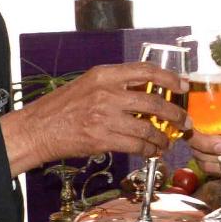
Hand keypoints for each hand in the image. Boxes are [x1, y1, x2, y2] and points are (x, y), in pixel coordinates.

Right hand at [1, 62, 189, 174]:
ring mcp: (105, 116)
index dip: (169, 77)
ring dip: (162, 138)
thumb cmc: (61, 107)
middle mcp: (106, 93)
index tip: (182, 85)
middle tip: (183, 121)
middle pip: (154, 102)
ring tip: (166, 142)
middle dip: (174, 114)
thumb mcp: (88, 84)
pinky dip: (148, 150)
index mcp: (104, 74)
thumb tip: (145, 93)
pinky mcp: (102, 138)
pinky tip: (152, 151)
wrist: (37, 129)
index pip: (145, 70)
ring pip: (147, 128)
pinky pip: (136, 145)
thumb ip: (115, 85)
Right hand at [188, 86, 220, 189]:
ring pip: (197, 152)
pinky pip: (205, 166)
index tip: (194, 124)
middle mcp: (204, 128)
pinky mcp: (207, 162)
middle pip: (189, 134)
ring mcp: (204, 145)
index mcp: (211, 111)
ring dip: (220, 156)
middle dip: (206, 143)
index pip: (190, 110)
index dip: (187, 117)